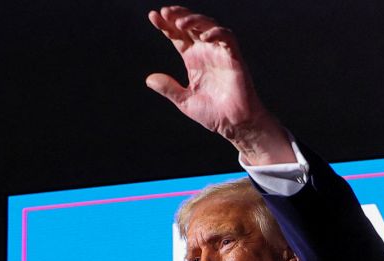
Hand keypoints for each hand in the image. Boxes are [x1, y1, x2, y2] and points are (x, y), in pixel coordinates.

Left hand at [144, 6, 293, 164]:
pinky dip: (217, 34)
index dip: (166, 25)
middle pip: (192, 26)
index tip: (152, 16)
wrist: (233, 124)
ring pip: (208, 26)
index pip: (178, 36)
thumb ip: (168, 88)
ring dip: (195, 21)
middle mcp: (206, 52)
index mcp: (193, 59)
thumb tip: (149, 79)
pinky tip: (203, 36)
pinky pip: (227, 39)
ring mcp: (220, 53)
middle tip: (165, 12)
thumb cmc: (212, 113)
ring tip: (180, 22)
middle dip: (179, 16)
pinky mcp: (234, 58)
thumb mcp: (184, 101)